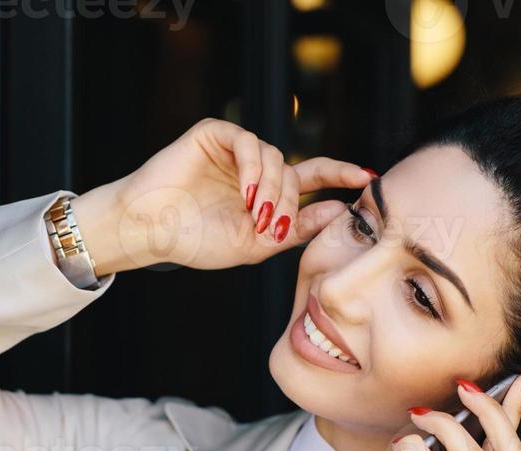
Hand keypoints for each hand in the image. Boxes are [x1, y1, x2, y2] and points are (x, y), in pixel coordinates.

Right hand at [71, 117, 372, 275]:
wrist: (152, 232)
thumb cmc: (196, 241)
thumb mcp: (256, 244)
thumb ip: (297, 229)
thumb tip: (338, 212)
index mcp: (267, 194)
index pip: (313, 178)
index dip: (340, 175)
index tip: (367, 178)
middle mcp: (255, 169)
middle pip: (295, 173)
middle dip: (289, 201)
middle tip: (271, 226)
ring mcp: (235, 150)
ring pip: (275, 158)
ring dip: (271, 189)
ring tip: (254, 214)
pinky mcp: (215, 135)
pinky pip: (248, 143)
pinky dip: (253, 168)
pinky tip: (246, 192)